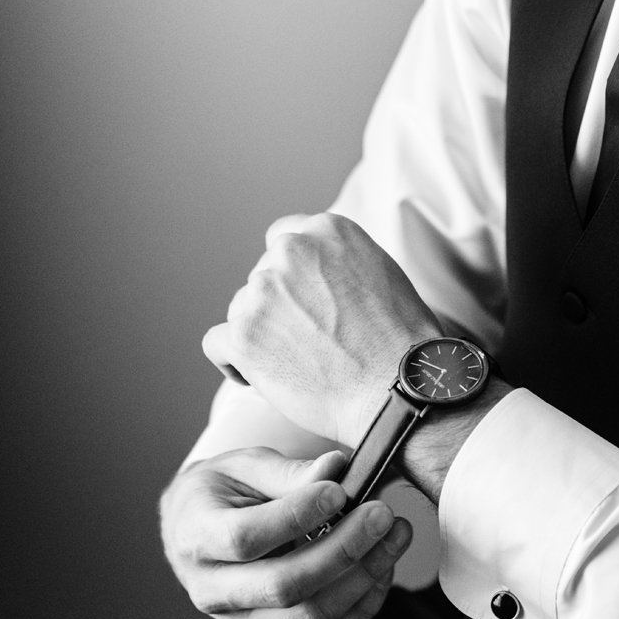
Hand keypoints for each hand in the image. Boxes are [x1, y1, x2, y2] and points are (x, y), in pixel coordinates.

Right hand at [160, 447, 412, 618]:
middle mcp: (212, 590)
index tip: (339, 491)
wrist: (198, 529)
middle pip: (285, 585)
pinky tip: (382, 569)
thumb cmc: (224, 491)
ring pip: (313, 617)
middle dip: (344, 550)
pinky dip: (364, 606)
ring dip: (365, 578)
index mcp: (195, 538)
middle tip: (382, 514)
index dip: (297, 516)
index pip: (245, 538)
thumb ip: (289, 471)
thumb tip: (336, 469)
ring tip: (395, 536)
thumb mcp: (245, 466)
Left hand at [202, 213, 440, 446]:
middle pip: (263, 276)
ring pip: (242, 310)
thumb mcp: (382, 274)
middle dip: (280, 306)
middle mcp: (291, 251)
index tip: (307, 301)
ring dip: (262, 334)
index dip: (295, 275)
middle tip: (313, 341)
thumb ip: (339, 262)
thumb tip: (313, 277)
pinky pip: (217, 344)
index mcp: (328, 229)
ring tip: (301, 364)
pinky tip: (262, 376)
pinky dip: (235, 362)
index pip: (285, 239)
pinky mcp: (243, 335)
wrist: (399, 388)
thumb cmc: (401, 343)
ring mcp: (263, 292)